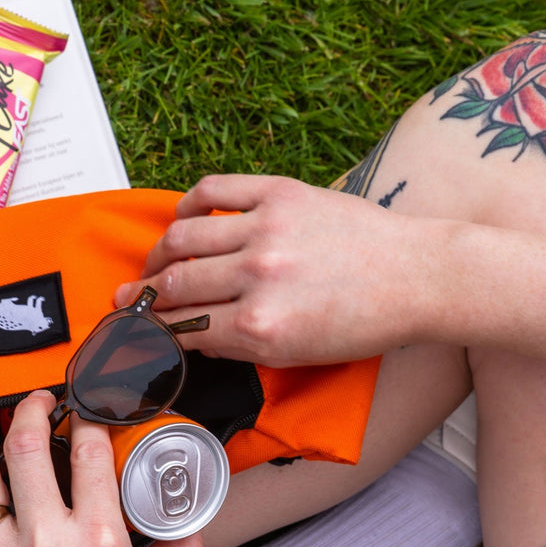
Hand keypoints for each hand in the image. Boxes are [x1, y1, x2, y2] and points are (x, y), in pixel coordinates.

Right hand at [115, 174, 446, 365]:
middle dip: (144, 296)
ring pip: (182, 238)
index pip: (184, 329)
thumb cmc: (365, 322)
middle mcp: (259, 277)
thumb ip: (240, 347)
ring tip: (152, 264)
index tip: (137, 331)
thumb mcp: (297, 355)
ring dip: (157, 254)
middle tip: (128, 299)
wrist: (418, 277)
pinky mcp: (282, 192)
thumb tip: (191, 334)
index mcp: (263, 328)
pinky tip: (184, 219)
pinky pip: (213, 191)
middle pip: (174, 285)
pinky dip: (188, 205)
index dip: (153, 332)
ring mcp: (268, 229)